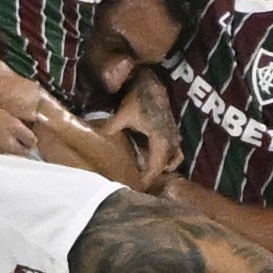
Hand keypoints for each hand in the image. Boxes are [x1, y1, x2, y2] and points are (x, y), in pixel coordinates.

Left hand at [105, 69, 180, 184]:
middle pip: (165, 167)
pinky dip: (168, 157)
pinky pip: (175, 151)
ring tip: (149, 171)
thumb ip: (111, 129)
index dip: (148, 180)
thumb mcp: (123, 116)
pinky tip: (154, 156)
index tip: (138, 187)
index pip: (156, 167)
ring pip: (174, 159)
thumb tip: (97, 138)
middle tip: (141, 183)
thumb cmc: (138, 100)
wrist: (151, 84)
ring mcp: (175, 136)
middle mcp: (171, 141)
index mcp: (160, 141)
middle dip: (154, 176)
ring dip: (164, 167)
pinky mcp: (173, 131)